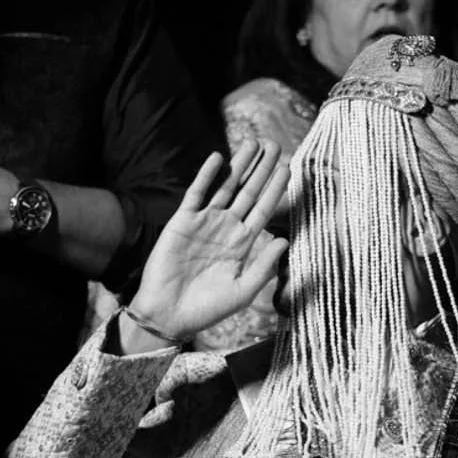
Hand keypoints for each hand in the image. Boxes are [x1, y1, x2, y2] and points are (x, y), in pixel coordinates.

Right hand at [125, 142, 289, 344]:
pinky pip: (196, 194)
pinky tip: (217, 158)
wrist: (169, 315)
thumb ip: (264, 266)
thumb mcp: (243, 291)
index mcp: (243, 244)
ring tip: (252, 143)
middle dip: (262, 168)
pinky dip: (206, 175)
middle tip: (274, 144)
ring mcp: (204, 223)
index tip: (288, 168)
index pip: (264, 210)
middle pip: (249, 192)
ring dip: (239, 165)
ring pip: (226, 187)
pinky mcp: (182, 222)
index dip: (276, 189)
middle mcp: (226, 229)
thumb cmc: (208, 309)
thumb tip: (285, 240)